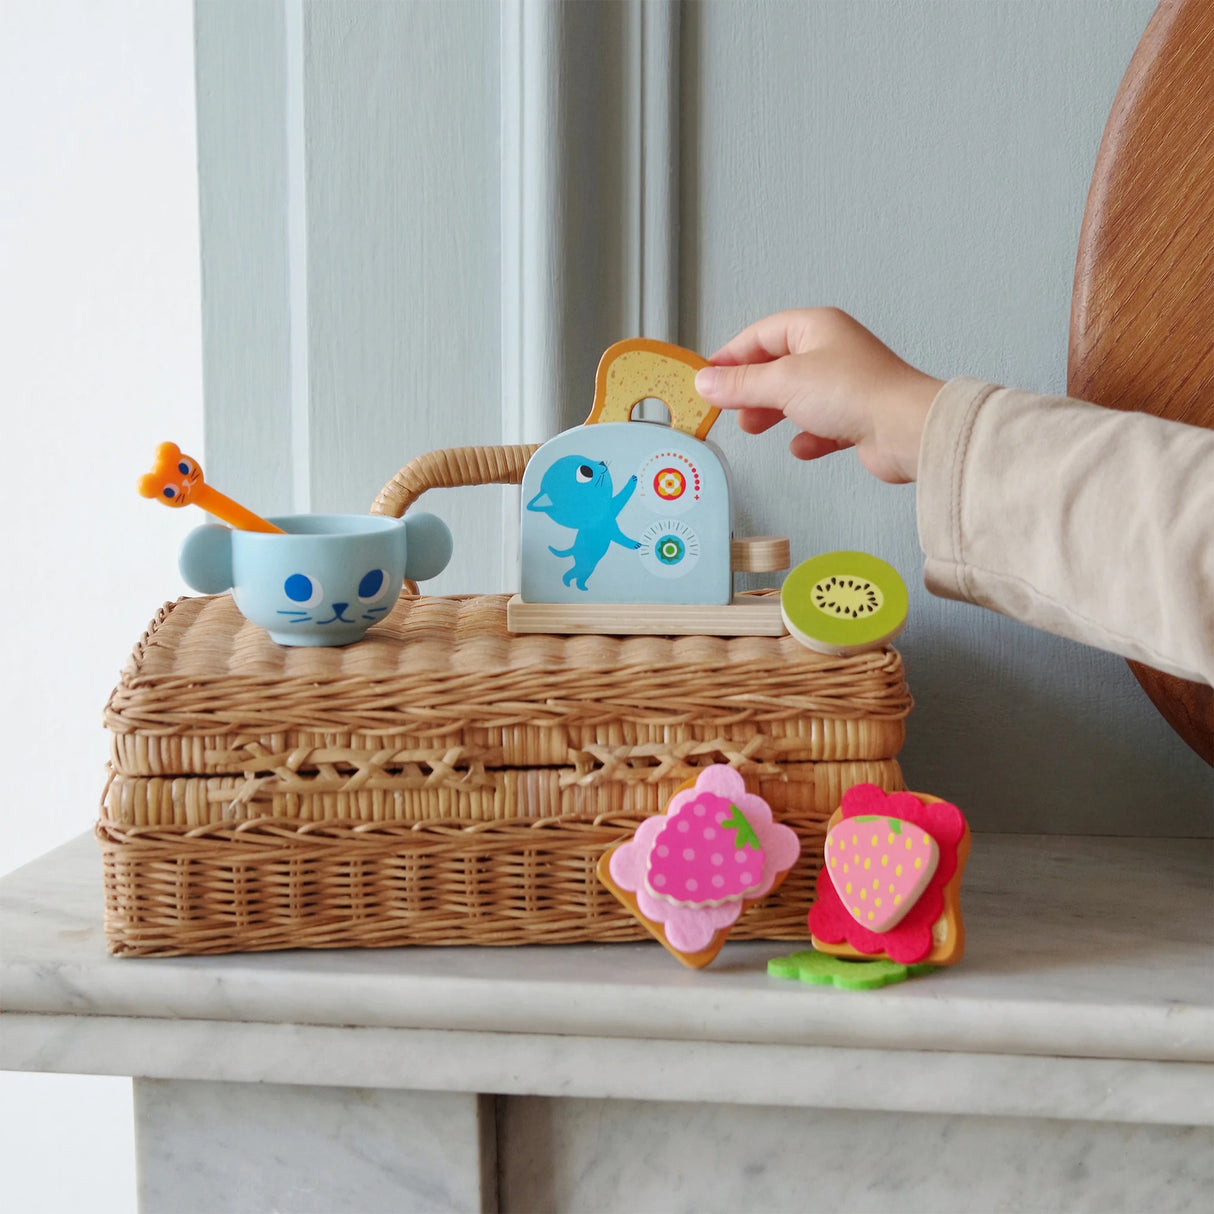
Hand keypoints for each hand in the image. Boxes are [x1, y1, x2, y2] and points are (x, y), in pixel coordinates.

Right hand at [693, 308, 943, 482]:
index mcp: (816, 328)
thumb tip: (707, 382)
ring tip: (754, 427)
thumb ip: (741, 384)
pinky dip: (807, 436)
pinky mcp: (856, 418)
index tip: (707, 377)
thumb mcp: (783, 382)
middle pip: (776, 366)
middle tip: (728, 406)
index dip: (730, 355)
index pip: (760, 335)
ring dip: (773, 413)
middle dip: (751, 389)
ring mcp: (845, 386)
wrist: (905, 430)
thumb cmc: (857, 392)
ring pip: (796, 397)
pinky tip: (801, 446)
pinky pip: (821, 425)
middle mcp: (832, 352)